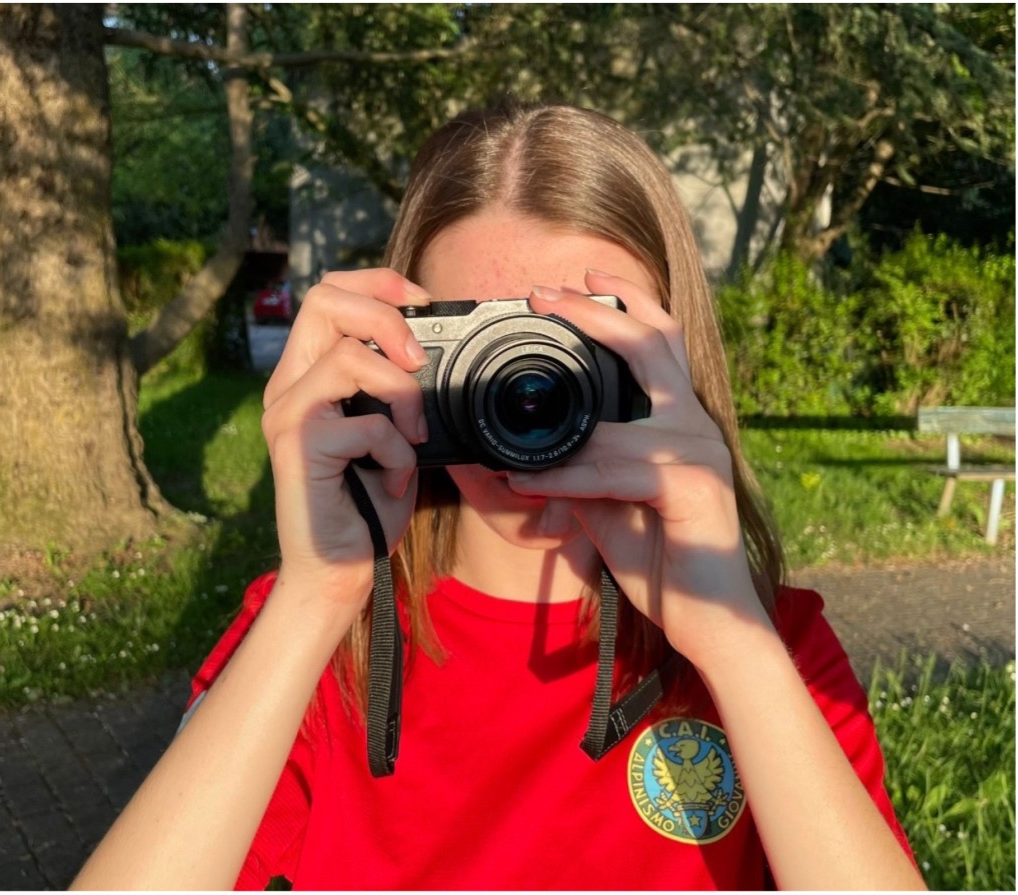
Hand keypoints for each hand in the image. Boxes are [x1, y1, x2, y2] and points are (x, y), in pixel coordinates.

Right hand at [261, 269, 431, 622]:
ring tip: (414, 437)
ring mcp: (289, 414)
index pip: (327, 293)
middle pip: (323, 299)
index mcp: (308, 375)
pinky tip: (395, 482)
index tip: (422, 302)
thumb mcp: (388, 431)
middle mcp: (289, 386)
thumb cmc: (367, 503)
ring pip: (349, 357)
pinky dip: (398, 453)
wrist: (340, 570)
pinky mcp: (301, 447)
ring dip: (402, 394)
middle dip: (385, 316)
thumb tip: (430, 351)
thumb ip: (392, 388)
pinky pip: (367, 425)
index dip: (377, 283)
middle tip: (418, 360)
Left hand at [506, 270, 767, 664]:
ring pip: (616, 424)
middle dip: (596, 313)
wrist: (707, 619)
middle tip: (544, 294)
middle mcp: (694, 424)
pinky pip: (617, 471)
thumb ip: (576, 467)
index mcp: (677, 419)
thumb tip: (522, 453)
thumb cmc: (660, 556)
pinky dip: (568, 478)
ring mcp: (699, 452)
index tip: (581, 280)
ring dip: (553, 439)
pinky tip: (530, 484)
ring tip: (503, 449)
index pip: (659, 340)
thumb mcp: (605, 503)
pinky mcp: (694, 487)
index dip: (625, 303)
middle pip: (651, 343)